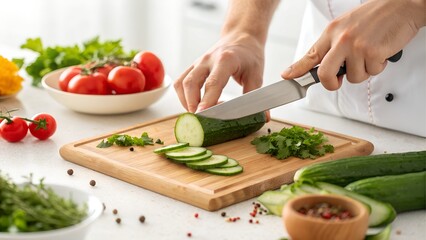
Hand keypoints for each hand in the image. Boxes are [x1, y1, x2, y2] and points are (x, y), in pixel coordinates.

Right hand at [174, 32, 264, 112]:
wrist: (241, 36)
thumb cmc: (249, 55)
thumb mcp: (257, 74)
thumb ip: (255, 96)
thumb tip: (263, 117)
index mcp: (226, 59)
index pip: (213, 83)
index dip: (207, 100)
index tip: (202, 115)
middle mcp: (208, 59)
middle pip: (191, 83)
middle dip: (192, 104)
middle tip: (200, 120)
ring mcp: (198, 62)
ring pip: (182, 83)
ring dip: (186, 102)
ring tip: (199, 114)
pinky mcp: (193, 66)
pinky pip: (181, 82)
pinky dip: (183, 96)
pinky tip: (195, 104)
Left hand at [282, 0, 424, 89]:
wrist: (401, 6)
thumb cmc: (374, 17)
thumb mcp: (345, 27)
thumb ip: (333, 46)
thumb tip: (322, 65)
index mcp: (331, 33)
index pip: (310, 55)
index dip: (296, 69)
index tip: (287, 77)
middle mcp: (341, 40)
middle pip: (324, 74)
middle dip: (331, 84)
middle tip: (337, 82)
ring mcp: (356, 47)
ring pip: (353, 78)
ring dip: (363, 71)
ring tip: (370, 53)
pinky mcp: (372, 53)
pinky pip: (371, 72)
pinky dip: (378, 66)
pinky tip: (380, 51)